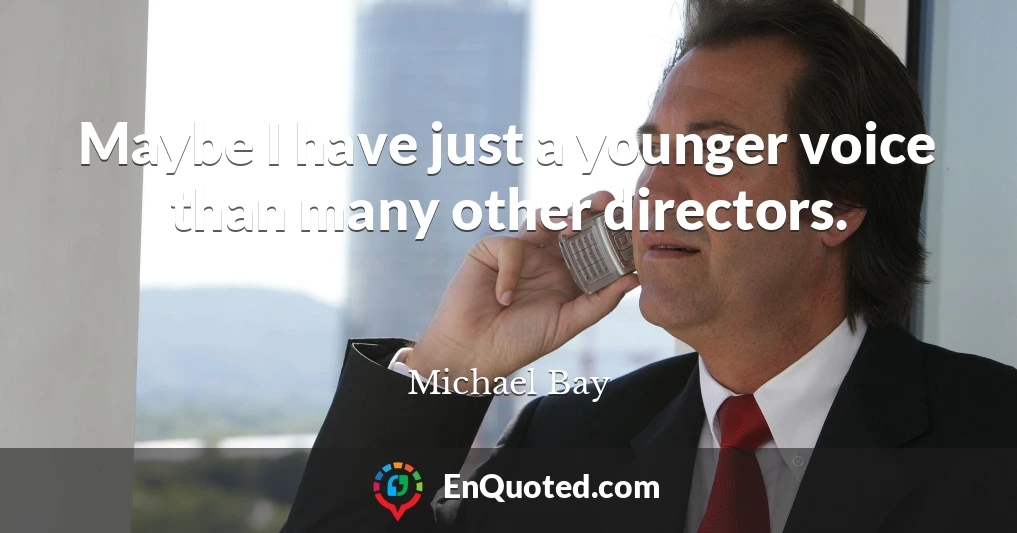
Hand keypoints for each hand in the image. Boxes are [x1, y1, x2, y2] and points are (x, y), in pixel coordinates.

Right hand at [407, 191, 639, 380]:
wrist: (475, 352)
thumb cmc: (520, 341)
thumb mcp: (567, 324)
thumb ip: (599, 301)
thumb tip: (634, 279)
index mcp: (566, 275)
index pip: (592, 246)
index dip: (608, 233)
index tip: (628, 223)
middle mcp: (545, 259)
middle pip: (570, 225)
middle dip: (588, 209)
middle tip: (606, 200)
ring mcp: (519, 253)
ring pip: (542, 220)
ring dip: (559, 216)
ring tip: (572, 224)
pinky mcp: (490, 251)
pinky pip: (510, 247)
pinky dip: (510, 270)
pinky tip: (504, 297)